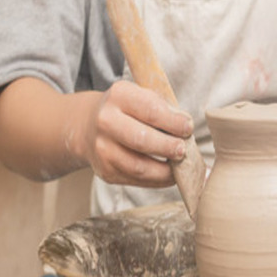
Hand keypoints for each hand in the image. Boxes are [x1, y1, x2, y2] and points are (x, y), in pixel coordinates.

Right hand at [77, 80, 194, 186]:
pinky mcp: (106, 171)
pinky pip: (136, 180)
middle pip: (142, 140)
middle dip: (168, 147)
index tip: (188, 128)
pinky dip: (157, 180)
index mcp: (119, 96)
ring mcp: (103, 149)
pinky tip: (169, 175)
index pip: (151, 110)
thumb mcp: (141, 97)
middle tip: (183, 150)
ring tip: (180, 166)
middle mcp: (106, 121)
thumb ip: (163, 108)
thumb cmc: (127, 111)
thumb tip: (185, 128)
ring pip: (139, 166)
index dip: (173, 122)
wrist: (89, 127)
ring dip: (165, 170)